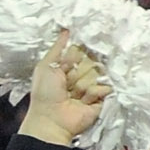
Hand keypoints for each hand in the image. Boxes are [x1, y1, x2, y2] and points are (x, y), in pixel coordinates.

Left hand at [19, 30, 109, 148]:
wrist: (51, 119)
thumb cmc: (44, 93)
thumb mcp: (46, 65)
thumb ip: (57, 47)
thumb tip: (66, 30)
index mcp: (70, 65)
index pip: (81, 50)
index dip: (74, 57)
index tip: (65, 66)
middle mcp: (83, 74)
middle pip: (91, 60)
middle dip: (78, 72)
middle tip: (67, 84)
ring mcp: (93, 86)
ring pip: (97, 73)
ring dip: (83, 85)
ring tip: (73, 96)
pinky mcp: (102, 98)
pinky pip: (105, 87)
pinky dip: (93, 93)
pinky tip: (83, 102)